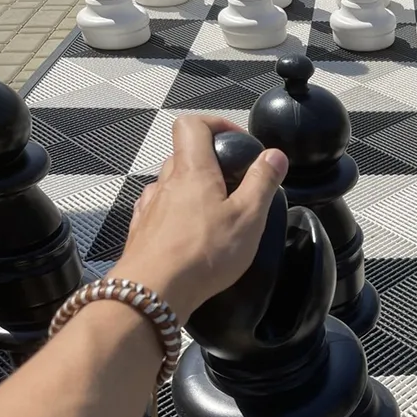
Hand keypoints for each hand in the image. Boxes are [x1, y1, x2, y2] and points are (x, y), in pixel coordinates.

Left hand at [110, 115, 288, 324]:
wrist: (153, 292)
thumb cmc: (204, 253)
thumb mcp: (248, 217)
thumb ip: (263, 182)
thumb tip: (274, 154)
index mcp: (192, 170)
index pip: (193, 124)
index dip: (216, 124)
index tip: (237, 142)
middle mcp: (166, 182)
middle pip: (184, 154)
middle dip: (210, 162)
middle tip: (235, 184)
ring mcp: (150, 207)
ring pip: (172, 184)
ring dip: (193, 190)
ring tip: (215, 214)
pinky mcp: (142, 232)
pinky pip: (160, 211)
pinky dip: (176, 214)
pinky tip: (189, 233)